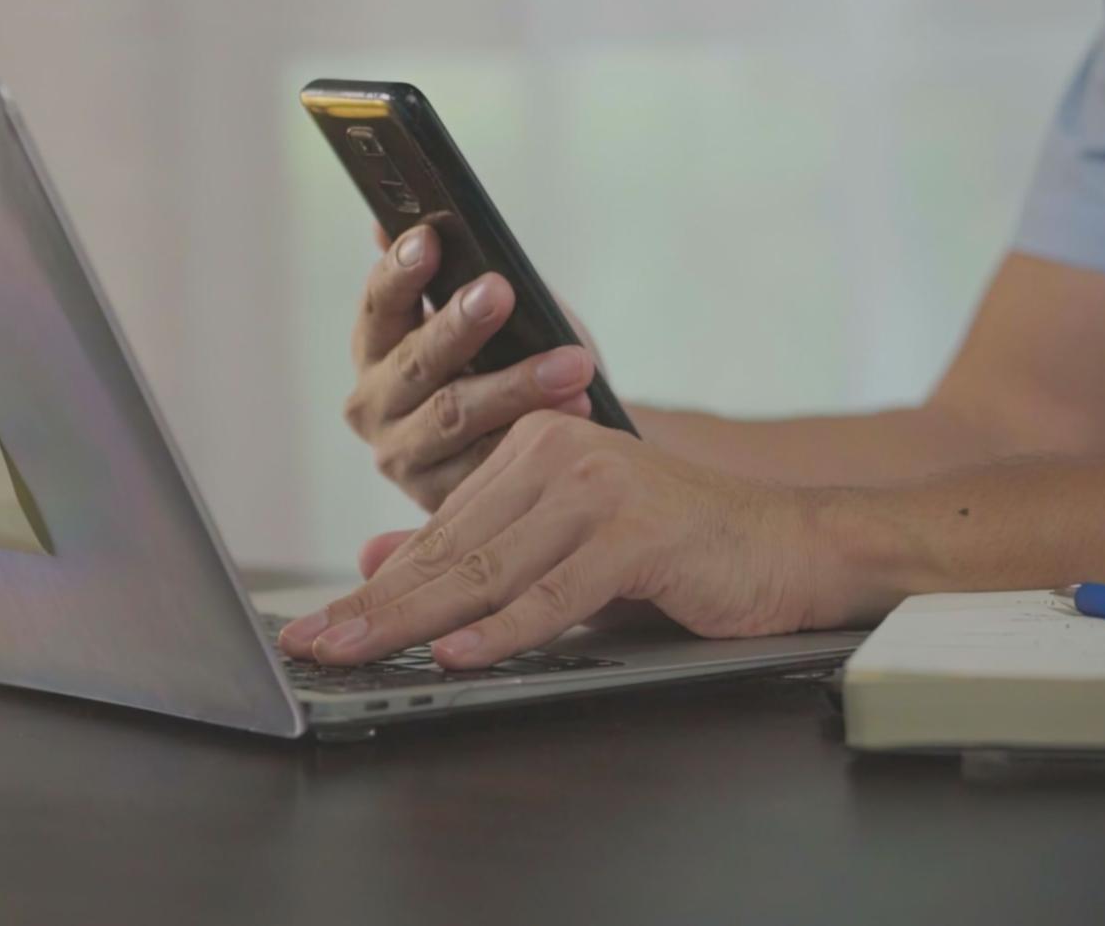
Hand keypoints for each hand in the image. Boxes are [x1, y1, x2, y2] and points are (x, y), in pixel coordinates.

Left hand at [280, 411, 839, 668]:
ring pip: (490, 570)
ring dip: (416, 621)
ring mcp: (599, 491)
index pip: (440, 532)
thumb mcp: (559, 552)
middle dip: (376, 608)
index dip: (375, 587)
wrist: (791, 548)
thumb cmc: (675, 555)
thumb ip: (475, 553)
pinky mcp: (639, 534)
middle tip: (313, 646)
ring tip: (358, 652)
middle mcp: (558, 456)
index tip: (317, 628)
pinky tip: (458, 654)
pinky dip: (506, 630)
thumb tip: (376, 561)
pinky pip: (557, 592)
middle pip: (451, 551)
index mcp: (532, 449)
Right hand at [345, 224, 598, 510]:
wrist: (541, 440)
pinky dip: (533, 436)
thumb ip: (448, 270)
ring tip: (573, 363)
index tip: (430, 237)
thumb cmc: (509, 359)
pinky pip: (486, 467)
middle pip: (417, 361)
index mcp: (376, 346)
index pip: (380, 304)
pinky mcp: (438, 501)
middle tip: (503, 289)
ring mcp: (403, 455)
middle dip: (460, 324)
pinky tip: (577, 411)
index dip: (400, 271)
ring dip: (517, 385)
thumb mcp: (485, 310)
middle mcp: (374, 402)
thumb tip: (394, 219)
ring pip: (454, 415)